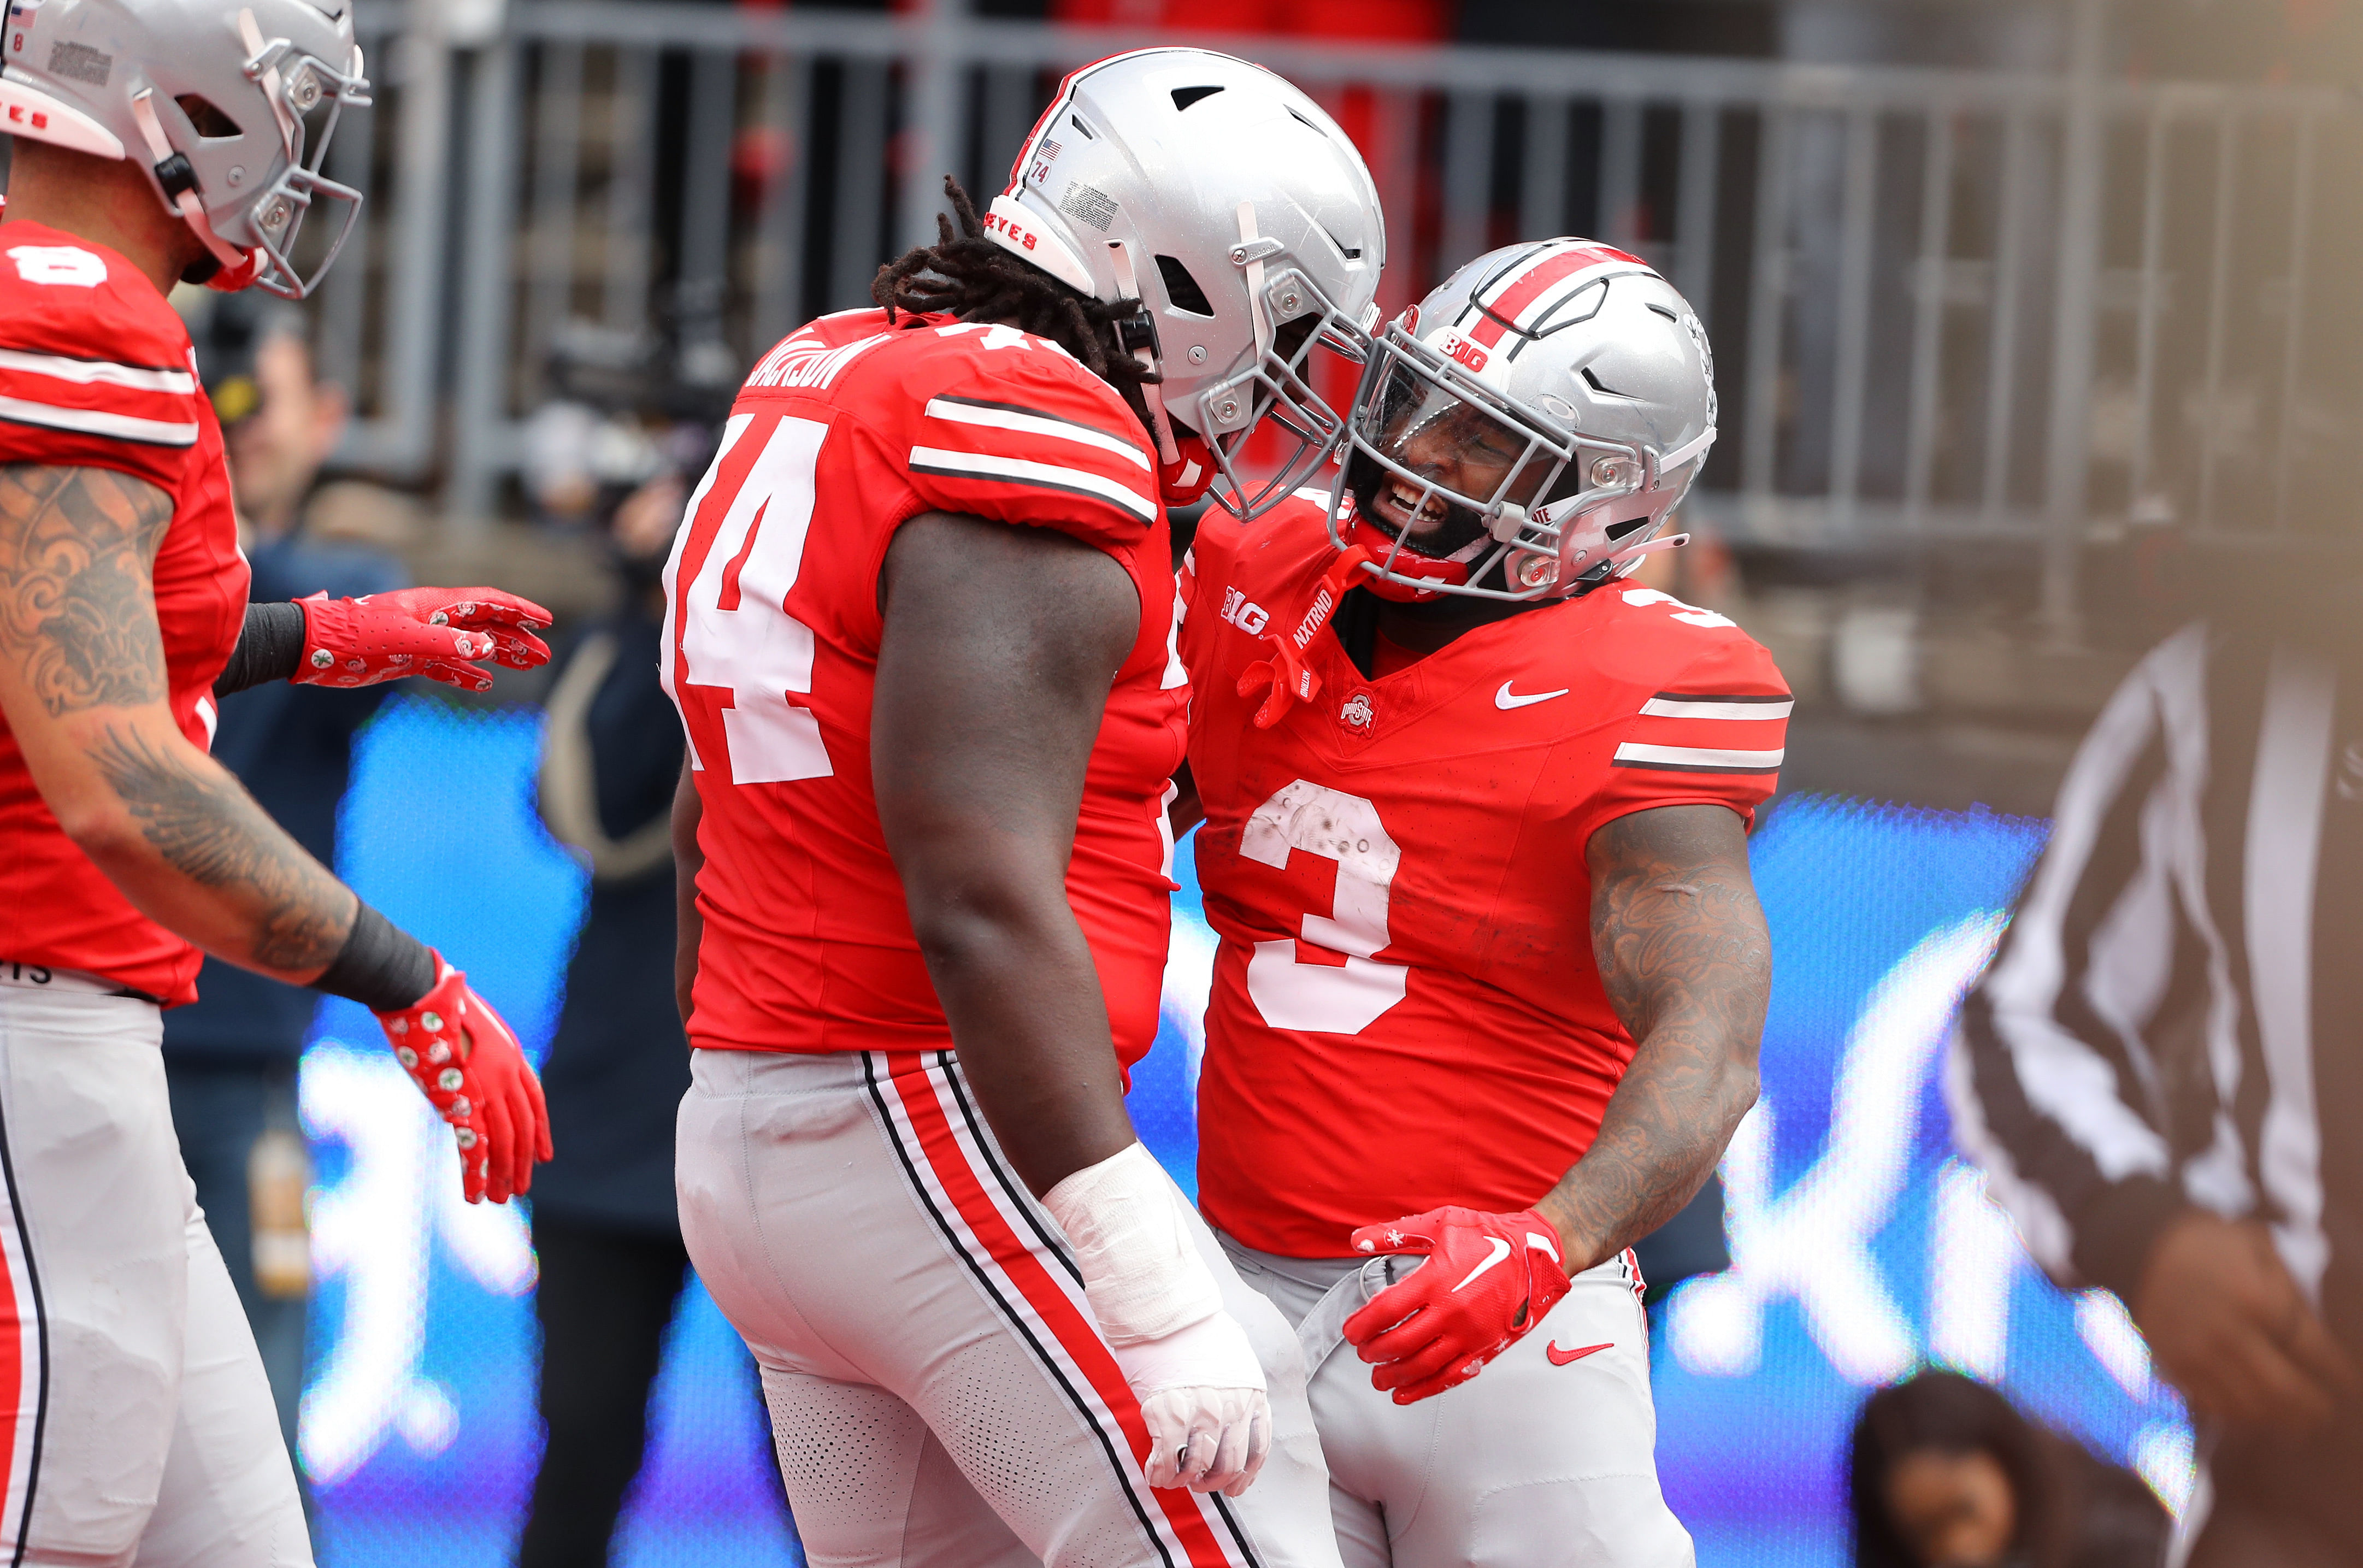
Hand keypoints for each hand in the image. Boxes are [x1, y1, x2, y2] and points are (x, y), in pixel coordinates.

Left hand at [294, 586, 552, 692]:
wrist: (312, 647)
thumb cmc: (354, 636)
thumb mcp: (404, 640)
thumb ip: (448, 645)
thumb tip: (489, 650)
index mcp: (435, 605)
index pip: (487, 603)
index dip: (518, 610)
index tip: (544, 621)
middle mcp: (432, 619)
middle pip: (485, 625)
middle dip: (516, 638)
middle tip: (544, 654)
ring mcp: (421, 638)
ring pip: (470, 645)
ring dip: (499, 655)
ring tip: (526, 666)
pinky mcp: (407, 658)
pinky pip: (447, 665)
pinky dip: (468, 673)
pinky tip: (483, 684)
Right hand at [374, 954, 553, 1202]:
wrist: (423, 994)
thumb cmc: (439, 1003)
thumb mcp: (472, 1025)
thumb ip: (479, 1050)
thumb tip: (473, 1061)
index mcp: (512, 1057)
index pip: (536, 1102)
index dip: (541, 1131)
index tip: (545, 1155)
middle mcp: (506, 1076)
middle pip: (523, 1128)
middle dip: (522, 1161)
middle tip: (521, 1187)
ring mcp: (485, 1090)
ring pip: (504, 1143)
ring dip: (503, 1174)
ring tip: (501, 1198)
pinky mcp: (460, 1102)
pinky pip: (473, 1148)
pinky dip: (475, 1175)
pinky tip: (473, 1195)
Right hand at [1104, 1310, 1271, 1495]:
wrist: (1165, 1310)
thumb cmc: (1196, 1331)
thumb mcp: (1236, 1360)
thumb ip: (1239, 1392)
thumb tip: (1234, 1421)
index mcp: (1251, 1393)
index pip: (1258, 1450)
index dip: (1244, 1476)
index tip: (1232, 1485)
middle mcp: (1231, 1406)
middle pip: (1228, 1465)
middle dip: (1212, 1482)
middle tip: (1197, 1483)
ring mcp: (1200, 1411)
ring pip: (1197, 1467)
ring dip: (1183, 1480)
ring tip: (1173, 1478)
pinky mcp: (1167, 1412)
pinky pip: (1168, 1460)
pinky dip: (1160, 1474)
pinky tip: (1154, 1473)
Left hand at [1343, 1206, 1570, 1403]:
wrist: (1538, 1253)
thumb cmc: (1489, 1236)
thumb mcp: (1440, 1223)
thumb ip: (1395, 1234)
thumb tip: (1356, 1240)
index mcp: (1437, 1279)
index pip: (1388, 1310)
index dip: (1363, 1325)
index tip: (1351, 1331)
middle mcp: (1452, 1311)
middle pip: (1401, 1342)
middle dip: (1374, 1352)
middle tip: (1363, 1352)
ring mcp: (1470, 1334)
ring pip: (1423, 1365)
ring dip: (1394, 1375)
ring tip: (1378, 1378)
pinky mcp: (1486, 1348)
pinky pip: (1451, 1376)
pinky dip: (1424, 1389)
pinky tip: (1405, 1394)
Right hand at [2132, 1210, 2358, 1430]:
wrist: (2140, 1245)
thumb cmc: (2214, 1245)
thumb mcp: (2260, 1249)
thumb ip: (2292, 1292)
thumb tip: (2321, 1342)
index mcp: (2256, 1299)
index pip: (2314, 1351)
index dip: (2340, 1374)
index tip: (2353, 1385)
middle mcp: (2226, 1332)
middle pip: (2286, 1389)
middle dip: (2315, 1408)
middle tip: (2330, 1416)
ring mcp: (2197, 1353)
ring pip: (2253, 1406)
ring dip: (2283, 1421)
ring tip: (2302, 1424)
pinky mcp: (2173, 1366)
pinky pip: (2215, 1406)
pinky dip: (2243, 1419)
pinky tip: (2260, 1417)